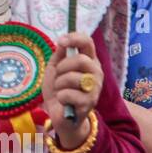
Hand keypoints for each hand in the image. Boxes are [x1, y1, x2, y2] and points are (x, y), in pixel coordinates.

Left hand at [42, 32, 101, 148]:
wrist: (59, 114)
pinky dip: (60, 97)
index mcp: (89, 61)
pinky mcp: (89, 103)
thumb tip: (63, 42)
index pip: (88, 42)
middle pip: (81, 60)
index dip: (74, 38)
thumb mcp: (55, 68)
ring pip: (72, 77)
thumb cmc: (59, 89)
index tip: (61, 41)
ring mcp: (95, 89)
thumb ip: (60, 55)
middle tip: (58, 75)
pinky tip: (64, 101)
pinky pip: (68, 94)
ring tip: (60, 90)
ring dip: (59, 84)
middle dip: (62, 67)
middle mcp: (96, 73)